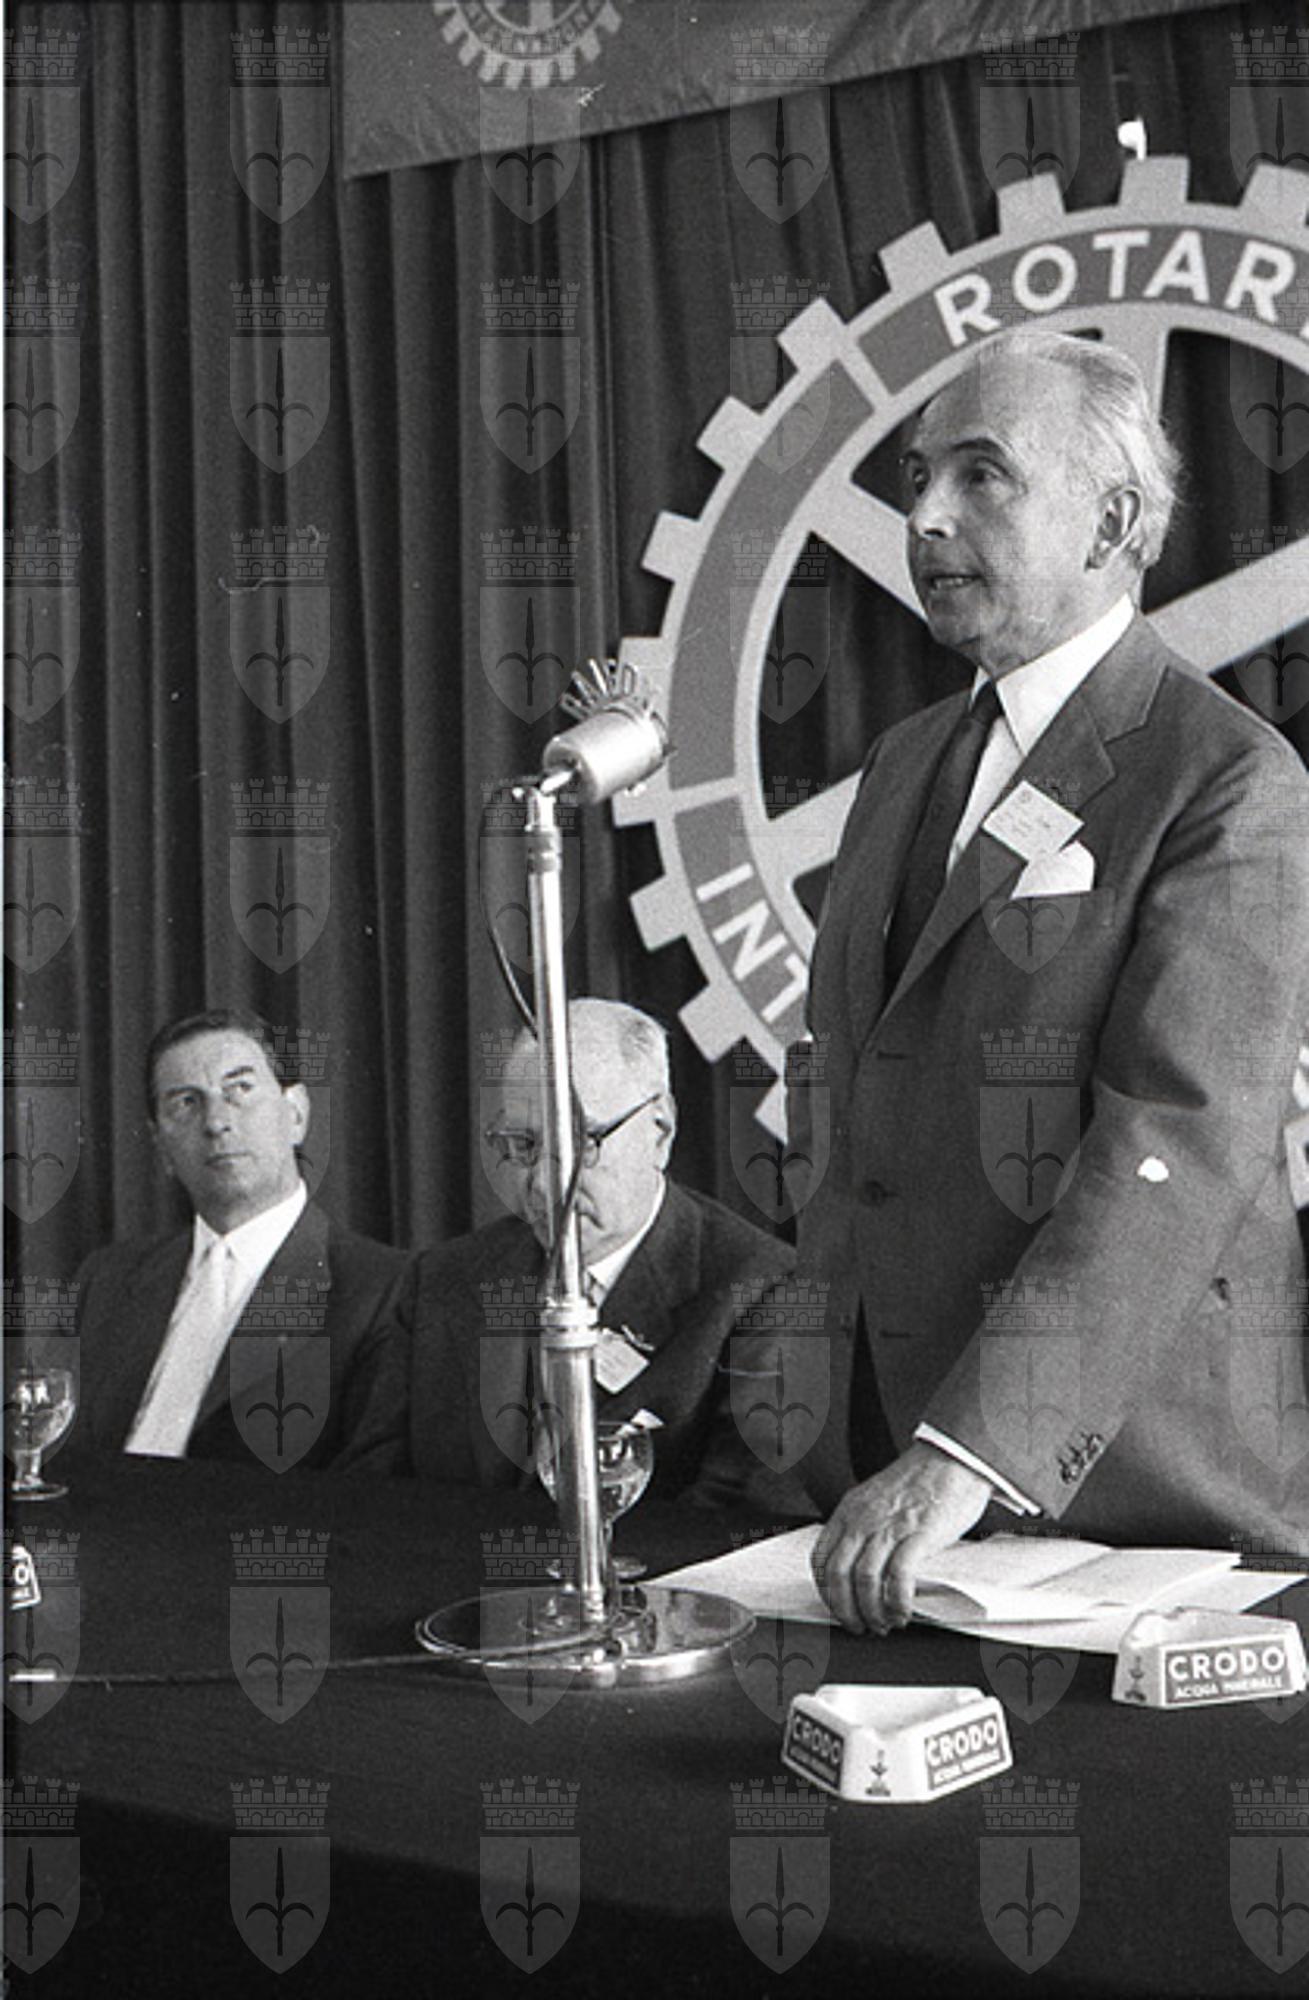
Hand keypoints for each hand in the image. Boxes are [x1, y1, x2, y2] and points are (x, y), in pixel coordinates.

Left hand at [811, 1442, 991, 1634]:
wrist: (953, 1458)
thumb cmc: (922, 1478)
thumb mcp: (877, 1498)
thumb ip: (863, 1526)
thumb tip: (857, 1563)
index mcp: (850, 1510)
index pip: (820, 1559)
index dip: (826, 1591)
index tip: (838, 1607)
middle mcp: (864, 1519)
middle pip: (838, 1575)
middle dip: (846, 1610)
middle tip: (860, 1625)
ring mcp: (889, 1527)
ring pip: (864, 1581)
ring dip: (872, 1611)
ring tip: (884, 1622)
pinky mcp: (917, 1536)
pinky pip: (897, 1578)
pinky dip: (896, 1602)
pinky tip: (902, 1611)